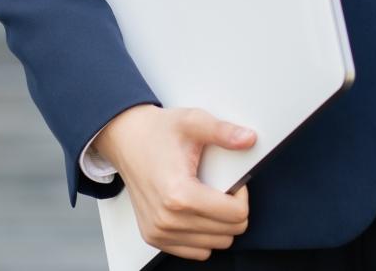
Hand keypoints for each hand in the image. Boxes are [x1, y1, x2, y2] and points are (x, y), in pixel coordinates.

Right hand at [93, 104, 255, 260]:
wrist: (126, 140)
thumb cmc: (158, 133)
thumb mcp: (194, 122)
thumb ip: (223, 132)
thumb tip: (248, 139)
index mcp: (179, 194)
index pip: (236, 215)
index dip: (242, 196)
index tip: (233, 181)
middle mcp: (167, 219)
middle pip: (229, 232)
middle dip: (233, 209)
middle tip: (221, 187)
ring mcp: (159, 232)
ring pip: (215, 244)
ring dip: (220, 224)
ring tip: (208, 198)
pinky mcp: (154, 238)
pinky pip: (197, 252)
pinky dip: (204, 235)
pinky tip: (198, 212)